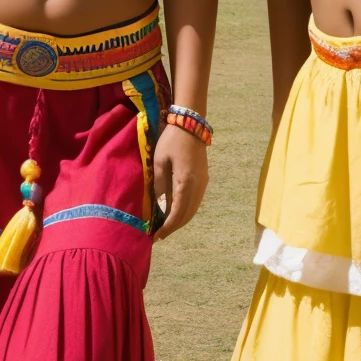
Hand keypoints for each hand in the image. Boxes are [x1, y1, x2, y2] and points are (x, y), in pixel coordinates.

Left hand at [152, 123, 208, 239]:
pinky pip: (196, 201)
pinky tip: (176, 212)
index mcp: (186, 182)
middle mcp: (198, 186)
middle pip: (188, 214)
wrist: (191, 125)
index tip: (156, 236)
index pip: (177, 212)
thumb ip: (160, 184)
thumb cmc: (172, 141)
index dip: (167, 227)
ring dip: (181, 220)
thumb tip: (160, 204)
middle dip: (174, 227)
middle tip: (160, 235)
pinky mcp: (204, 178)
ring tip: (167, 226)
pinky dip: (186, 211)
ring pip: (193, 209)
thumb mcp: (160, 161)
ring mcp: (203, 182)